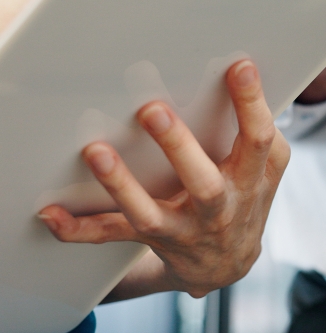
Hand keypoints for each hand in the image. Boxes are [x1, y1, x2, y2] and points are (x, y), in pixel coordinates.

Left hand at [36, 61, 289, 299]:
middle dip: (178, 146)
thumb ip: (258, 133)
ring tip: (97, 152)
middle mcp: (222, 207)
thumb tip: (244, 75)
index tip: (239, 68)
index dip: (252, 105)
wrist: (229, 265)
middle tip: (152, 109)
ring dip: (122, 186)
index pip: (258, 140)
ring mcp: (187, 229)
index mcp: (253, 179)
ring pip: (152, 213)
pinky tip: (52, 214)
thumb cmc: (245, 199)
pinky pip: (114, 235)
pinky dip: (80, 229)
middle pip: (204, 182)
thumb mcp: (265, 170)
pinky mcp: (155, 240)